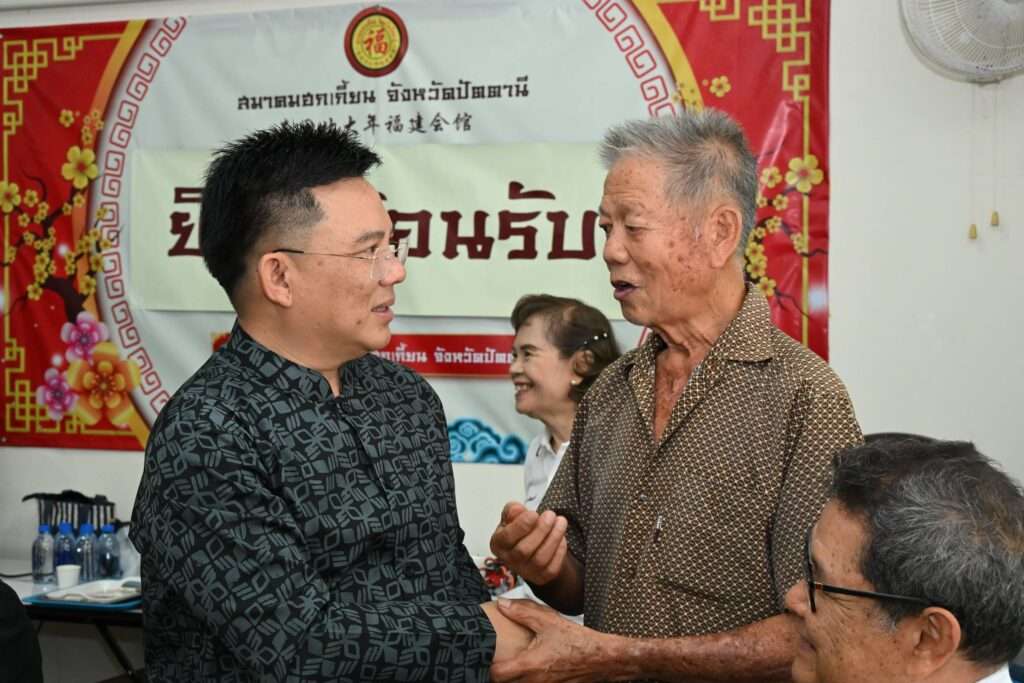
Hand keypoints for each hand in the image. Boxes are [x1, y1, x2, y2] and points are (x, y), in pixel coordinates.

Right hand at [489, 502, 568, 585]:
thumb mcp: (512, 516)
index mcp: (498, 544)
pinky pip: (553, 566)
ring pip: (540, 559)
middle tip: (550, 515)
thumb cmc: (520, 529)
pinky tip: (561, 536)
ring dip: (554, 537)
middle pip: (524, 550)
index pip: (507, 538)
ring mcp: (526, 571)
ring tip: (560, 521)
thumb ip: (512, 510)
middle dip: (540, 530)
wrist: (531, 546)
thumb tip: (517, 509)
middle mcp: (509, 561)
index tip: (534, 513)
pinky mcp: (542, 577)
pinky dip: (560, 550)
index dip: (521, 525)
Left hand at [489, 599, 616, 682]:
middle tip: (490, 656)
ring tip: (506, 659)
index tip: (482, 653)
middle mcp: (533, 681)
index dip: (486, 665)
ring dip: (510, 675)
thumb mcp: (548, 621)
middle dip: (495, 671)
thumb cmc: (576, 641)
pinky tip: (525, 664)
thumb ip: (522, 612)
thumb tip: (501, 604)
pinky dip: (523, 677)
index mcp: (529, 665)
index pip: (496, 675)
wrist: (601, 658)